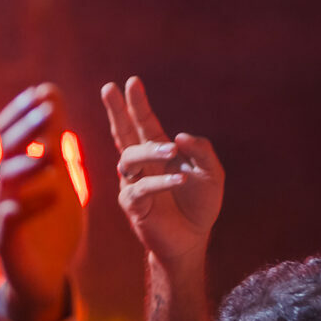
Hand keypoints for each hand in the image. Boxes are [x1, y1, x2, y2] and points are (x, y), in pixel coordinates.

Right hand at [0, 84, 83, 320]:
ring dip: (28, 167)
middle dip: (27, 130)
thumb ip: (56, 143)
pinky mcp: (6, 247)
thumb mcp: (61, 180)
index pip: (10, 133)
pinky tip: (45, 196)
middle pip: (6, 153)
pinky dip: (24, 209)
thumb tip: (52, 93)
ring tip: (52, 157)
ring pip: (6, 187)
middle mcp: (0, 190)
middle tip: (49, 111)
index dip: (24, 112)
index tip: (45, 91)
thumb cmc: (51, 226)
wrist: (46, 280)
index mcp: (12, 172)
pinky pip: (9, 225)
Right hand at [101, 77, 223, 266]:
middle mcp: (142, 165)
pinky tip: (179, 180)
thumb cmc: (199, 204)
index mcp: (158, 152)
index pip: (144, 123)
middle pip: (124, 133)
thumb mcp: (211, 173)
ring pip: (129, 159)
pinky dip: (160, 183)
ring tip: (172, 151)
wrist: (193, 240)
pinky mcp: (134, 206)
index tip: (131, 81)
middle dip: (117, 110)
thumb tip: (179, 137)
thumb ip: (201, 151)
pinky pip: (141, 190)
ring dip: (150, 151)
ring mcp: (134, 184)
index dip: (137, 103)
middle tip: (109, 88)